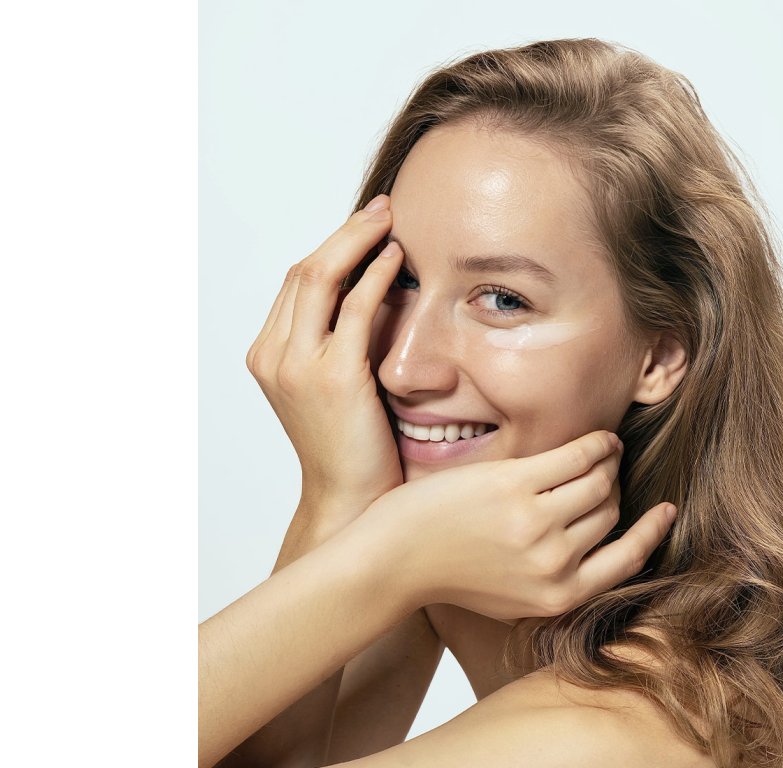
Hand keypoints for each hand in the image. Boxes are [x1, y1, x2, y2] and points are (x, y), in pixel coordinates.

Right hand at [246, 194, 404, 527]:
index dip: (331, 246)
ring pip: (319, 277)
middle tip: (382, 209)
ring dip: (356, 240)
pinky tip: (397, 258)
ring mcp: (296, 366)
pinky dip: (375, 275)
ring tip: (390, 220)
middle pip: (304, 271)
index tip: (366, 226)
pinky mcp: (331, 376)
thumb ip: (341, 341)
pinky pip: (353, 308)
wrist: (350, 500)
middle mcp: (272, 355)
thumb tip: (375, 292)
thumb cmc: (353, 447)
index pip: (296, 283)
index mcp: (268, 355)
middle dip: (344, 233)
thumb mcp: (337, 386)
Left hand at [351, 430, 676, 621]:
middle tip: (607, 471)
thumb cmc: (454, 572)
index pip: (628, 559)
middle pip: (611, 511)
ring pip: (600, 480)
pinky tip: (599, 438)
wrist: (396, 559)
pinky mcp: (515, 485)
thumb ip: (560, 577)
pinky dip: (597, 443)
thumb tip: (605, 537)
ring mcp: (536, 523)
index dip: (652, 532)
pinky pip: (577, 456)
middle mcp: (554, 563)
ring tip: (605, 450)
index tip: (666, 511)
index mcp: (558, 596)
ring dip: (608, 461)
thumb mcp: (516, 597)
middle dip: (614, 488)